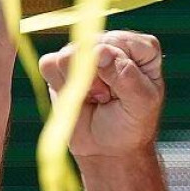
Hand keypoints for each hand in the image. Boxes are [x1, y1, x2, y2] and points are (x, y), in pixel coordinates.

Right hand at [42, 31, 163, 160]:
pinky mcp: (59, 65)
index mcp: (139, 48)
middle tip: (107, 99)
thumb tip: (100, 51)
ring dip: (79, 84)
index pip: (121, 41)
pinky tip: (77, 98)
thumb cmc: (130, 124)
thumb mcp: (140, 103)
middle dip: (97, 79)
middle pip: (91, 44)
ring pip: (68, 54)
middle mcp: (111, 43)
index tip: (123, 92)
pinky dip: (61, 86)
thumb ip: (125, 74)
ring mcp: (83, 52)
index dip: (116, 68)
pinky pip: (49, 64)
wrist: (107, 149)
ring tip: (94, 98)